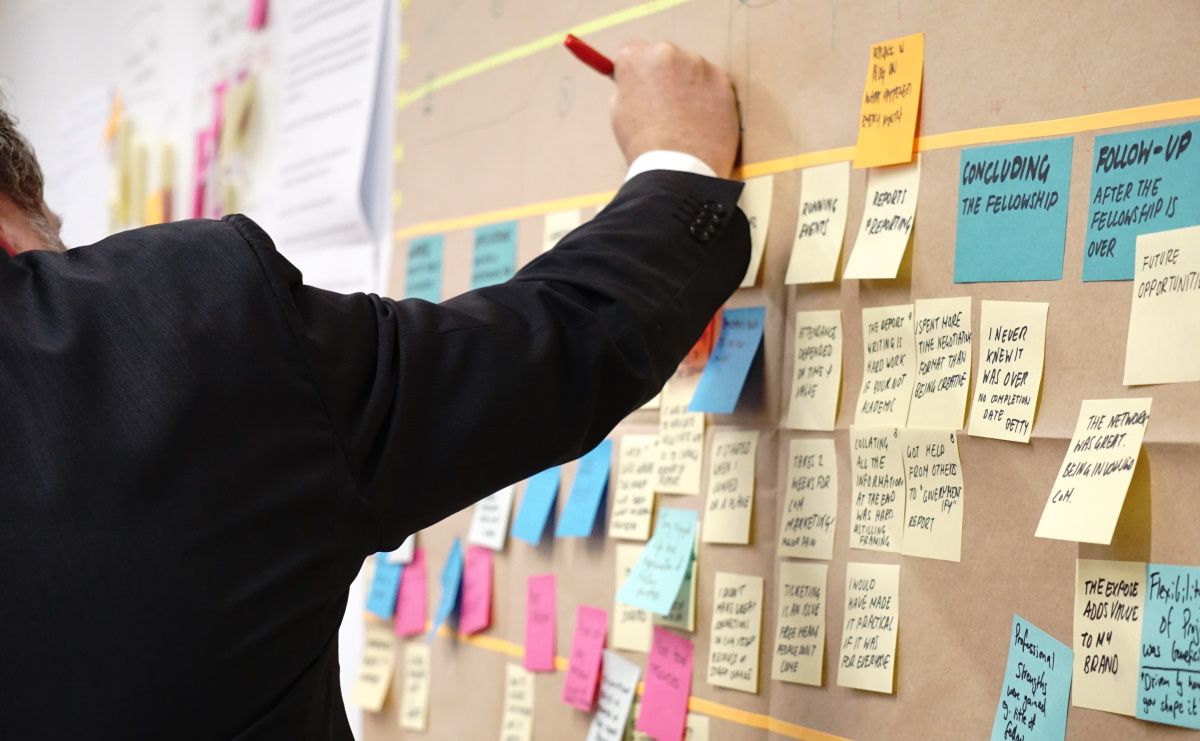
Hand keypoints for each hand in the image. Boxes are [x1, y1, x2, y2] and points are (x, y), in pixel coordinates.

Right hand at [611, 41, 739, 178]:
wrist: (678, 168)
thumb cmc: (644, 146)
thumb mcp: (619, 112)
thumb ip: (628, 88)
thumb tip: (637, 82)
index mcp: (635, 57)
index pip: (635, 51)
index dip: (639, 73)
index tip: (643, 86)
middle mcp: (667, 52)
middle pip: (666, 58)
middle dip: (667, 77)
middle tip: (666, 108)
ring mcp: (698, 65)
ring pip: (693, 71)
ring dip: (690, 87)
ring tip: (686, 121)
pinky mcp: (723, 81)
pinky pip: (714, 85)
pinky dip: (710, 99)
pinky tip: (702, 123)